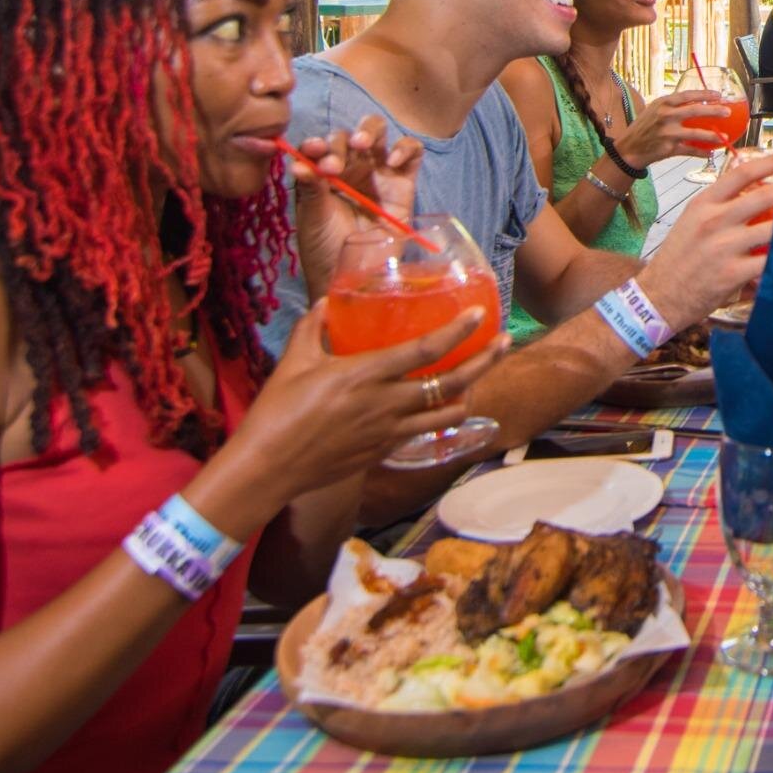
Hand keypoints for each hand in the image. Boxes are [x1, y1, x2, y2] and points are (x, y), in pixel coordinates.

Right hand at [215, 304, 494, 516]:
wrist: (268, 468)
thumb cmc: (277, 411)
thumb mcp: (293, 361)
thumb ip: (313, 327)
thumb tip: (328, 303)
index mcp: (366, 374)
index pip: (425, 349)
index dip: (458, 330)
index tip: (481, 314)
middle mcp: (387, 403)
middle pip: (452, 382)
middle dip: (484, 361)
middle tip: (504, 342)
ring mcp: (389, 431)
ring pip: (447, 414)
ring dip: (469, 394)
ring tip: (477, 378)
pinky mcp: (385, 451)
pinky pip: (424, 432)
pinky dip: (441, 419)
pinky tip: (442, 408)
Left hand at [289, 119, 423, 292]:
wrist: (356, 279)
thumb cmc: (327, 249)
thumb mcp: (313, 217)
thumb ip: (310, 187)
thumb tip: (298, 162)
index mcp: (324, 174)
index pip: (321, 146)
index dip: (317, 144)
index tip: (313, 153)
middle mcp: (351, 168)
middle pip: (349, 135)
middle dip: (340, 141)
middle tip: (335, 163)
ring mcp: (379, 173)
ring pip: (378, 133)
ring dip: (368, 131)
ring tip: (361, 145)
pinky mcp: (405, 182)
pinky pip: (412, 152)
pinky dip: (405, 147)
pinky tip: (392, 160)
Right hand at [612, 89, 721, 168]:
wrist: (628, 149)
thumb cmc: (644, 127)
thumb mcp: (654, 110)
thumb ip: (672, 106)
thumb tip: (696, 102)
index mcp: (663, 103)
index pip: (687, 95)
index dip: (704, 94)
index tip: (718, 94)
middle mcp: (665, 116)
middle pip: (694, 111)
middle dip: (713, 110)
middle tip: (727, 111)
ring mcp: (667, 133)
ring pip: (695, 133)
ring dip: (712, 135)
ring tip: (724, 136)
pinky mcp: (669, 149)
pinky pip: (690, 150)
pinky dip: (701, 152)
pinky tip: (711, 152)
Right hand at [637, 147, 772, 322]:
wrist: (658, 295)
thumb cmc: (679, 256)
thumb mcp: (692, 220)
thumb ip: (721, 206)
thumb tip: (758, 193)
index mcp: (704, 202)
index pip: (742, 172)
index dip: (772, 162)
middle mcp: (714, 220)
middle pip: (765, 196)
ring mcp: (724, 246)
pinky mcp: (732, 273)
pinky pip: (769, 261)